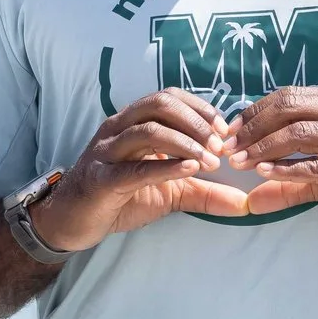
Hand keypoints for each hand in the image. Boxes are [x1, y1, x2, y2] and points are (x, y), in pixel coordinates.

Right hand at [26, 90, 245, 253]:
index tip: (226, 130)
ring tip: (210, 161)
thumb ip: (205, 192)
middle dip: (196, 122)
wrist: (72, 221)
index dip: (200, 109)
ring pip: (148, 131)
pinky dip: (165, 167)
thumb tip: (245, 202)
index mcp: (132, 122)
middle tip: (221, 146)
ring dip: (185, 143)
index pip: (169, 97)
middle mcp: (118, 129)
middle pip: (159, 104)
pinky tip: (190, 169)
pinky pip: (135, 168)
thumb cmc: (119, 198)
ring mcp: (106, 152)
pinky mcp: (101, 180)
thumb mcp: (169, 193)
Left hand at [224, 87, 317, 230]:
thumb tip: (250, 200)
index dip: (254, 112)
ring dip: (264, 147)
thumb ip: (289, 182)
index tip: (230, 131)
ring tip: (240, 161)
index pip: (288, 96)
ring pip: (302, 132)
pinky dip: (289, 168)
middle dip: (253, 126)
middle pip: (290, 108)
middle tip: (228, 147)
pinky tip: (266, 173)